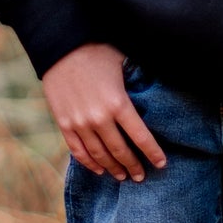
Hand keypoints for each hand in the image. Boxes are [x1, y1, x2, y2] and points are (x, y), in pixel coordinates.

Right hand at [42, 44, 166, 180]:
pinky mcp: (64, 123)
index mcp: (119, 103)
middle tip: (141, 176)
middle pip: (121, 151)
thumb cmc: (97, 50)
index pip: (141, 137)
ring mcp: (80, 123)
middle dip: (133, 166)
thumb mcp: (124, 63)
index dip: (153, 153)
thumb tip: (156, 90)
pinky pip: (78, 150)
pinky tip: (99, 169)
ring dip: (113, 168)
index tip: (161, 164)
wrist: (61, 45)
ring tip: (123, 176)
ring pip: (100, 155)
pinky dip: (90, 163)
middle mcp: (100, 118)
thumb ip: (138, 82)